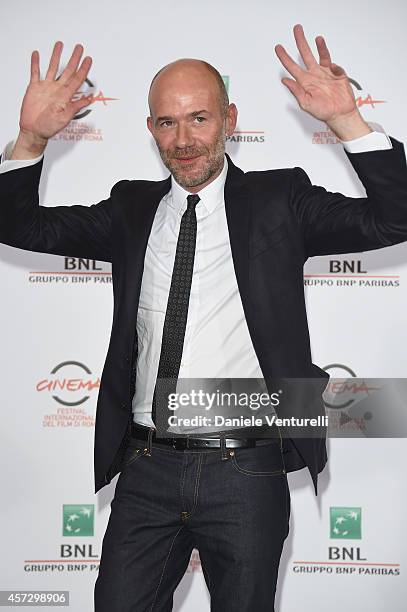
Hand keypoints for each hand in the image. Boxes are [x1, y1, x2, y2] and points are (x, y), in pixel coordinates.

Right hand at [12, 41, 92, 157]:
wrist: (34, 130)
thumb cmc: (50, 126)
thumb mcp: (66, 117)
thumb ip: (77, 106)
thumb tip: (90, 99)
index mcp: (66, 96)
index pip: (77, 79)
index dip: (84, 69)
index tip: (88, 59)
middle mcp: (57, 89)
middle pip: (68, 70)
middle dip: (74, 58)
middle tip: (79, 48)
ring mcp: (46, 87)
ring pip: (52, 67)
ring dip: (56, 56)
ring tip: (60, 45)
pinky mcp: (35, 88)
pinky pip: (35, 73)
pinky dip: (35, 63)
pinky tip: (37, 54)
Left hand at [275, 24, 369, 138]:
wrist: (340, 114)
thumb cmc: (323, 112)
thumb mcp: (306, 103)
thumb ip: (296, 91)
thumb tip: (285, 80)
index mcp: (304, 82)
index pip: (292, 67)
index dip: (284, 57)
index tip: (278, 48)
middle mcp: (314, 75)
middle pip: (305, 54)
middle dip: (300, 41)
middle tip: (297, 30)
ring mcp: (325, 73)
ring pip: (321, 55)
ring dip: (319, 46)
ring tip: (317, 38)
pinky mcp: (337, 74)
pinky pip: (335, 66)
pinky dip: (334, 67)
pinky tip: (335, 73)